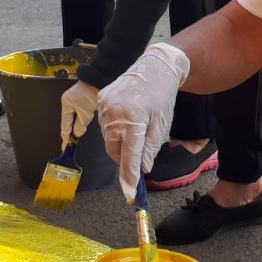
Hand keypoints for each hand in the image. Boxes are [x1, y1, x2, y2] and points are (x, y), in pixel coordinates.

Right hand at [59, 80, 99, 149]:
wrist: (98, 82)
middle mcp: (68, 102)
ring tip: (76, 135)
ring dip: (76, 125)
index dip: (65, 135)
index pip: (65, 124)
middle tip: (70, 142)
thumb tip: (76, 134)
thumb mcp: (85, 113)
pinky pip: (78, 113)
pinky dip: (80, 119)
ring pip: (73, 117)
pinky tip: (81, 124)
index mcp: (66, 104)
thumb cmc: (91, 94)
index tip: (65, 144)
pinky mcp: (80, 100)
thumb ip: (80, 125)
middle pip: (68, 120)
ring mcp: (73, 100)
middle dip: (70, 130)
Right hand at [98, 42, 190, 200]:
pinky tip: (127, 118)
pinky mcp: (100, 100)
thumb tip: (142, 168)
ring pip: (108, 139)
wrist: (154, 68)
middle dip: (125, 156)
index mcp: (133, 119)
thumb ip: (150, 149)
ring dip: (120, 142)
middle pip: (114, 150)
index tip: (129, 193)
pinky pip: (104, 125)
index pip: (129, 156)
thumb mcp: (162, 125)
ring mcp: (104, 106)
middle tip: (139, 151)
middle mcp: (114, 113)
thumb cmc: (161, 97)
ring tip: (135, 128)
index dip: (129, 176)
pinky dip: (114, 129)